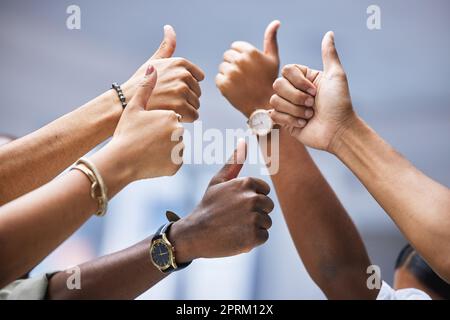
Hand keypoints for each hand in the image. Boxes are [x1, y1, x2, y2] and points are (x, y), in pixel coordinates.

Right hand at [105, 66, 183, 181]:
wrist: (120, 160)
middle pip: (175, 132)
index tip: (147, 128)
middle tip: (146, 140)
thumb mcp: (134, 108)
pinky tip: (151, 159)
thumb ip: (146, 87)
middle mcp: (179, 130)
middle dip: (164, 136)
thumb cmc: (125, 132)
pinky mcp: (177, 164)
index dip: (158, 123)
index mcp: (172, 115)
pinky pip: (174, 161)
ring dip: (165, 148)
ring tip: (148, 150)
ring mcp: (179, 148)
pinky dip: (165, 161)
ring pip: (175, 147)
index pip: (173, 117)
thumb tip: (153, 68)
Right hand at [122, 25, 204, 121]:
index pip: (198, 77)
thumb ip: (166, 47)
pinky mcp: (181, 107)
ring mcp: (182, 91)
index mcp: (180, 63)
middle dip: (186, 98)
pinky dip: (186, 119)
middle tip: (168, 100)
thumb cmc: (140, 84)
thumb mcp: (153, 62)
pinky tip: (172, 115)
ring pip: (196, 104)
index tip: (172, 89)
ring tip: (168, 107)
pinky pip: (194, 115)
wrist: (126, 103)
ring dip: (186, 109)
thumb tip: (169, 27)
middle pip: (198, 92)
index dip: (186, 85)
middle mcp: (183, 74)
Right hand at [169, 140, 274, 261]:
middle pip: (268, 207)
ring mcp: (253, 218)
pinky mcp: (254, 237)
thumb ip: (233, 162)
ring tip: (235, 227)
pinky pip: (263, 236)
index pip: (264, 191)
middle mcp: (252, 199)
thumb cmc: (208, 206)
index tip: (236, 205)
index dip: (252, 199)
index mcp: (245, 184)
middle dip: (255, 213)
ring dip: (254, 227)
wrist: (195, 234)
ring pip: (266, 222)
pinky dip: (252, 240)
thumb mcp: (218, 181)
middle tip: (235, 218)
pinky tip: (237, 237)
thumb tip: (243, 142)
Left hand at [216, 20, 280, 117]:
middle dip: (234, 64)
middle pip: (227, 56)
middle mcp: (239, 61)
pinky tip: (235, 89)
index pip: (235, 47)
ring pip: (222, 67)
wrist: (264, 105)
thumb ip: (270, 39)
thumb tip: (276, 22)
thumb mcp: (273, 59)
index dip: (241, 57)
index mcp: (250, 52)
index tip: (248, 67)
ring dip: (229, 74)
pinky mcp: (223, 85)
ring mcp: (230, 73)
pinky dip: (224, 84)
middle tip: (244, 77)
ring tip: (241, 83)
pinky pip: (218, 79)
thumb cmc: (269, 80)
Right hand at [270, 31, 355, 152]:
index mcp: (304, 78)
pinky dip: (290, 120)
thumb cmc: (339, 104)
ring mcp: (288, 106)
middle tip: (312, 105)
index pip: (286, 70)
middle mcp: (294, 90)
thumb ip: (329, 54)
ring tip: (309, 115)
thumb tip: (329, 33)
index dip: (298, 81)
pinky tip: (303, 124)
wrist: (338, 131)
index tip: (315, 91)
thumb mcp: (336, 76)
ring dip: (294, 110)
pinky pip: (274, 115)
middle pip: (277, 85)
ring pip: (275, 100)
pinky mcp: (284, 121)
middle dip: (296, 97)